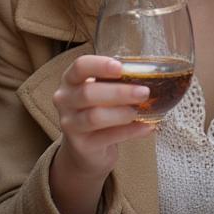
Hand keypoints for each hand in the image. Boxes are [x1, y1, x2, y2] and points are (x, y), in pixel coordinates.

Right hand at [52, 54, 153, 179]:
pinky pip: (107, 137)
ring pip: (95, 117)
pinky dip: (129, 131)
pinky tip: (146, 127)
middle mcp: (65, 100)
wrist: (86, 148)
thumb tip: (148, 77)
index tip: (120, 67)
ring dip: (121, 113)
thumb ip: (116, 83)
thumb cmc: (98, 110)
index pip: (80, 66)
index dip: (100, 65)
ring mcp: (70, 124)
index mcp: (71, 80)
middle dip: (119, 92)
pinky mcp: (81, 145)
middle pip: (88, 93)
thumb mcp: (101, 92)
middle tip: (144, 92)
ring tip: (140, 111)